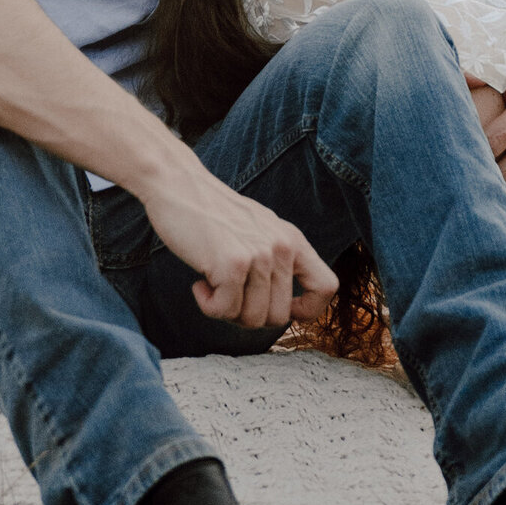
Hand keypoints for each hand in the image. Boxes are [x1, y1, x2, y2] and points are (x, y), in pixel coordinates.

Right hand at [143, 150, 336, 331]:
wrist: (179, 184)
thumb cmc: (213, 215)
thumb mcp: (259, 232)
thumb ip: (276, 262)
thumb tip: (284, 312)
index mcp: (293, 241)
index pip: (327, 286)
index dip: (308, 311)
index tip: (283, 310)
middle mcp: (283, 247)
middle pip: (278, 317)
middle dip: (249, 316)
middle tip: (227, 295)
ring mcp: (260, 254)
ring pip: (252, 319)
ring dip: (226, 311)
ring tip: (213, 283)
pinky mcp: (233, 262)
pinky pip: (224, 311)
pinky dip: (207, 306)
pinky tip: (199, 283)